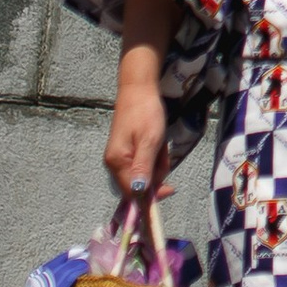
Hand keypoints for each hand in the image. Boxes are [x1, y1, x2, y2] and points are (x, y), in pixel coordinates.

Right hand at [105, 68, 173, 203]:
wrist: (139, 90)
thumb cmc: (145, 113)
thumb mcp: (150, 140)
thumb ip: (143, 167)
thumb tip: (139, 193)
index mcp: (117, 163)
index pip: (132, 192)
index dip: (151, 196)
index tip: (171, 189)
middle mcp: (114, 164)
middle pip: (139, 184)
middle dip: (156, 172)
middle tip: (162, 152)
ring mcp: (119, 158)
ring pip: (144, 173)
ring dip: (157, 163)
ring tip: (160, 143)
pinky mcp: (126, 152)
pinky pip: (143, 163)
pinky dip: (154, 156)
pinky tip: (157, 143)